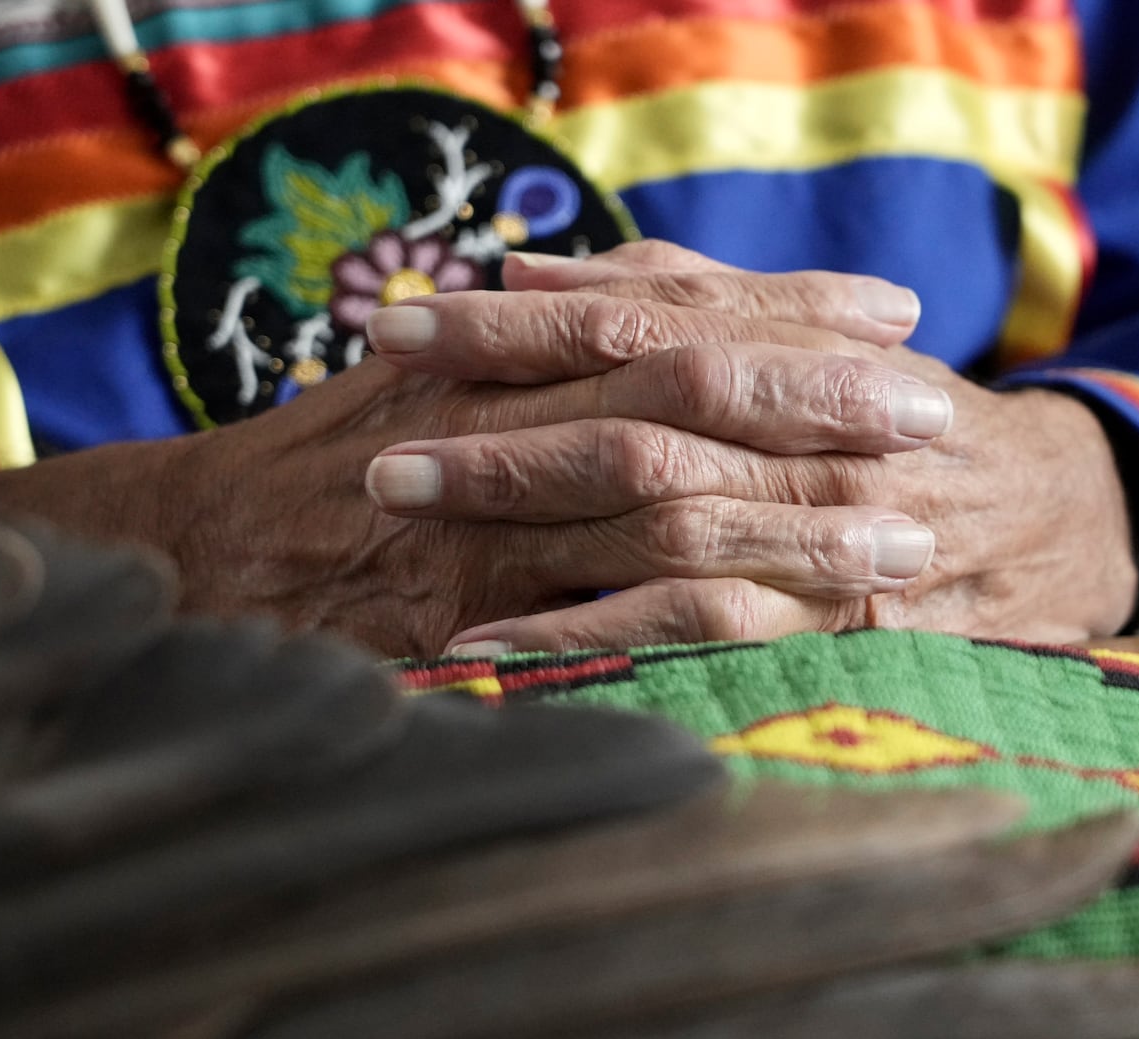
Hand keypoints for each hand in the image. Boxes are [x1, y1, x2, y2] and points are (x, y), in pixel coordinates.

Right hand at [0, 264, 942, 656]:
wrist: (201, 551)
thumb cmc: (320, 464)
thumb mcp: (422, 379)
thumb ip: (527, 346)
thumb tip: (631, 301)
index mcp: (505, 358)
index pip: (676, 312)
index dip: (789, 308)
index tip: (892, 311)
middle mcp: (505, 426)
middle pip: (690, 393)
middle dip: (820, 400)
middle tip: (937, 410)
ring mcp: (490, 526)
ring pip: (666, 505)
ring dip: (794, 520)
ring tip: (907, 537)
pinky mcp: (468, 619)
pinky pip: (597, 620)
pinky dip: (701, 622)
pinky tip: (797, 637)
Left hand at [367, 243, 1136, 651]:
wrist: (1046, 516)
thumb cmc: (897, 416)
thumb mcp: (805, 333)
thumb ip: (679, 294)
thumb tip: (527, 271)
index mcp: (798, 349)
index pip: (639, 319)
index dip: (516, 325)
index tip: (401, 330)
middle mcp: (810, 435)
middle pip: (638, 417)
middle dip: (501, 430)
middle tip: (380, 445)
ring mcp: (821, 534)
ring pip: (663, 518)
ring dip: (526, 519)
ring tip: (409, 517)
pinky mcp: (827, 626)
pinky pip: (698, 632)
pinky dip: (588, 634)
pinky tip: (490, 641)